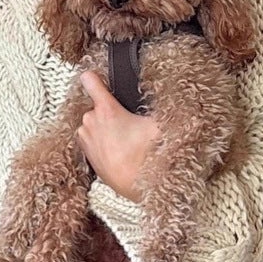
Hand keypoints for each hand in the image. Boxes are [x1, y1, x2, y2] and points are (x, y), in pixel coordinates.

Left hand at [77, 72, 160, 201]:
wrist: (134, 186)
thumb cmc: (144, 157)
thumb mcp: (159, 126)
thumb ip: (162, 107)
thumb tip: (176, 97)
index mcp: (106, 110)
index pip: (91, 81)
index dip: (93, 77)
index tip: (93, 75)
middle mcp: (91, 122)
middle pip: (96, 106)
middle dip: (109, 111)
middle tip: (127, 122)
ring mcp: (86, 139)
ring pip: (93, 124)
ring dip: (103, 127)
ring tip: (122, 137)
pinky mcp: (86, 154)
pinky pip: (92, 140)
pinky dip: (101, 141)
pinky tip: (117, 148)